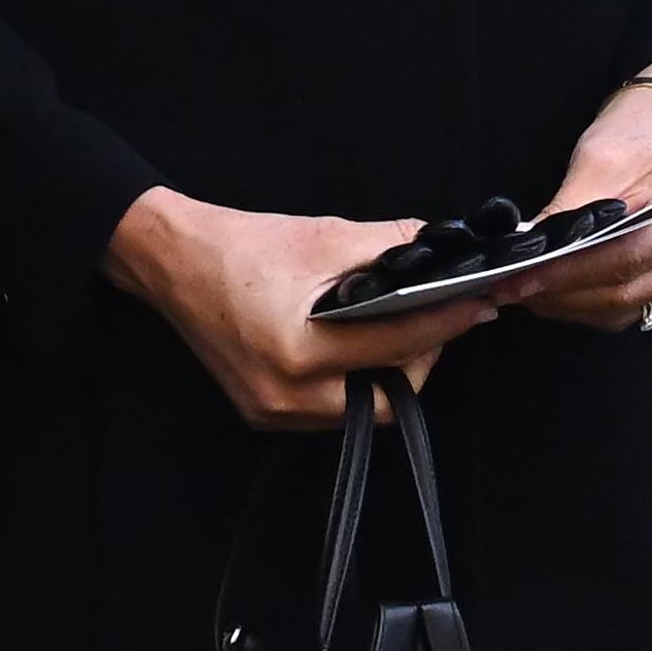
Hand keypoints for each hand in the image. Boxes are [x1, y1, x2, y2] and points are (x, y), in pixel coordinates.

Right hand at [104, 188, 498, 430]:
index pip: (397, 345)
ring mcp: (273, 413)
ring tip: (395, 324)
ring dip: (389, 368)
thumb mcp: (320, 236)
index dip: (446, 322)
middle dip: (420, 354)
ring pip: (362, 406)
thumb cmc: (238, 243)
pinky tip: (357, 342)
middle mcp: (285, 397)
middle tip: (433, 313)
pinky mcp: (264, 413)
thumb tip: (441, 250)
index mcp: (298, 352)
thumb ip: (387, 247)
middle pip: (388, 395)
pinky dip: (354, 377)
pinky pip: (331, 406)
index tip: (482, 304)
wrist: (169, 258)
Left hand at [506, 65, 651, 330]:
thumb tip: (527, 252)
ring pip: (625, 309)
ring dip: (572, 306)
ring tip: (527, 292)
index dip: (566, 274)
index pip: (621, 260)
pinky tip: (557, 291)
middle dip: (562, 296)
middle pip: (624, 294)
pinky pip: (630, 306)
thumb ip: (568, 212)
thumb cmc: (639, 132)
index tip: (519, 280)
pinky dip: (590, 303)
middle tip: (511, 290)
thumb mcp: (600, 160)